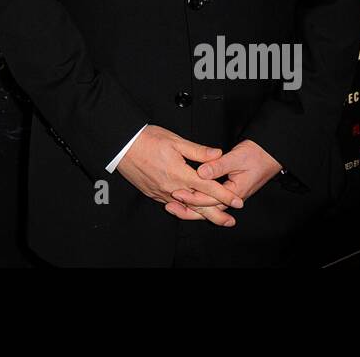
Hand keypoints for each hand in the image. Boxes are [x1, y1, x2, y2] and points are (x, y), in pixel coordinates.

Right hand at [116, 125, 244, 227]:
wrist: (122, 146)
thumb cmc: (146, 140)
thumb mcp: (175, 141)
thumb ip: (198, 151)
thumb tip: (217, 154)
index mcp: (180, 173)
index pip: (208, 188)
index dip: (225, 196)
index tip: (238, 201)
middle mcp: (172, 187)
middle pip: (199, 206)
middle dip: (217, 214)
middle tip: (230, 220)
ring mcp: (161, 193)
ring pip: (185, 208)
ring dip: (201, 215)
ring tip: (214, 219)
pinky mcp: (153, 193)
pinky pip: (172, 205)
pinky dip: (183, 210)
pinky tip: (189, 211)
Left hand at [167, 139, 281, 219]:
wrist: (270, 154)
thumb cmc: (257, 155)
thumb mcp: (236, 158)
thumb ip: (218, 166)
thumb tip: (201, 172)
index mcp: (235, 192)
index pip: (209, 200)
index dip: (192, 197)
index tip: (177, 193)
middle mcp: (232, 197)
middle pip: (207, 210)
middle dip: (188, 210)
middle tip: (170, 206)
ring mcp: (230, 195)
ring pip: (208, 206)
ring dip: (191, 207)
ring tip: (173, 206)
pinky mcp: (227, 190)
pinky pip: (210, 199)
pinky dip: (197, 199)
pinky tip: (186, 199)